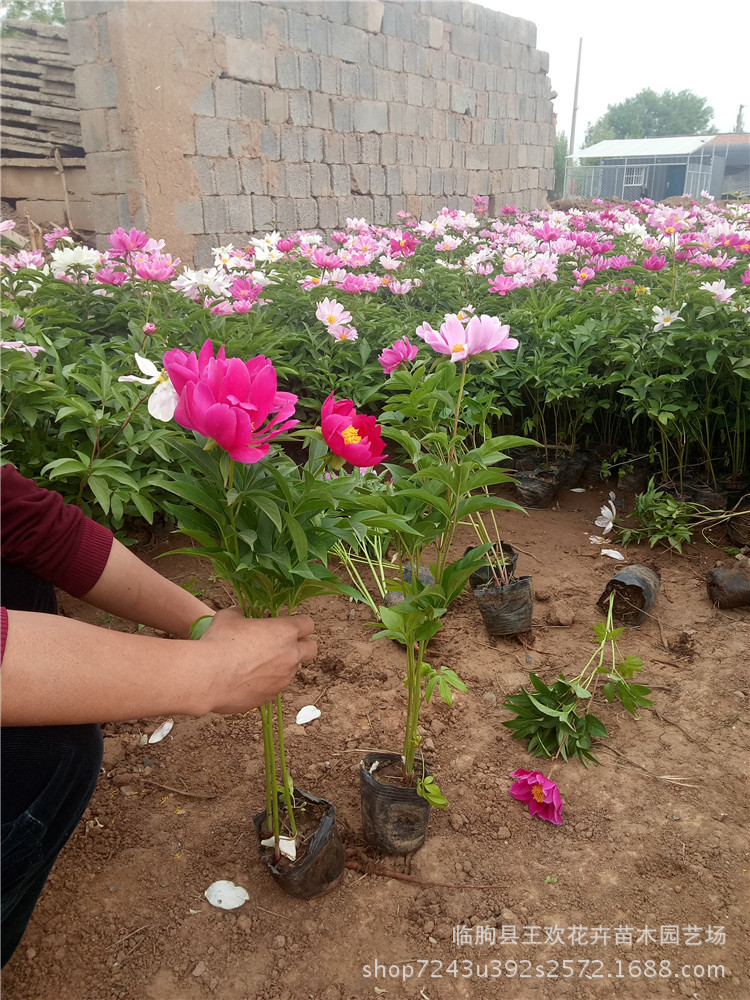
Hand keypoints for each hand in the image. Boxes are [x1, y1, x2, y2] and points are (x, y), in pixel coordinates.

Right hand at [196, 607, 316, 713]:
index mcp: (285, 631)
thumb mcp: (228, 617)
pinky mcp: (270, 697)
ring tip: (255, 663)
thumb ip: (241, 614)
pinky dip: (266, 683)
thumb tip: (240, 613)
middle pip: (312, 649)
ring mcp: (283, 679)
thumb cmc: (219, 641)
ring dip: (281, 665)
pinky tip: (245, 680)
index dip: (299, 623)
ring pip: (292, 670)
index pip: (308, 623)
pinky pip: (274, 688)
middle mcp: (290, 656)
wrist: (208, 677)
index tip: (287, 624)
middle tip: (283, 644)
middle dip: (302, 646)